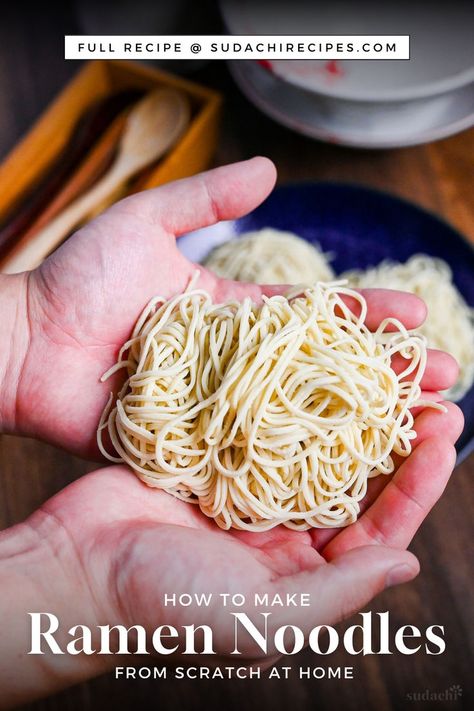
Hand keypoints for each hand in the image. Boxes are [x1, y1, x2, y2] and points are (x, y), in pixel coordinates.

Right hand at [0, 389, 460, 706]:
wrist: (78, 569)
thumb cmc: (167, 603)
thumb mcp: (261, 612)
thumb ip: (337, 591)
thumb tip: (407, 564)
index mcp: (301, 572)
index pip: (378, 527)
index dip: (417, 483)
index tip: (446, 434)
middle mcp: (282, 530)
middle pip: (354, 478)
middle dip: (395, 437)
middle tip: (433, 391)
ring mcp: (248, 490)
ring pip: (315, 444)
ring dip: (351, 410)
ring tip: (386, 370)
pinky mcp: (214, 457)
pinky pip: (266, 423)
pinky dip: (294, 397)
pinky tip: (319, 366)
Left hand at [1, 157, 460, 459]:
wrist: (25, 344)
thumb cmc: (77, 281)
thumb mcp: (144, 222)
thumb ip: (205, 197)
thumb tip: (273, 171)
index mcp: (234, 315)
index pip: (315, 317)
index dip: (366, 317)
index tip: (417, 317)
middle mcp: (237, 365)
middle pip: (322, 371)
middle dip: (383, 373)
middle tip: (443, 378)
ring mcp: (218, 408)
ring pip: (301, 416)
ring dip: (359, 421)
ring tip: (419, 423)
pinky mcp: (193, 447)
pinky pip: (253, 457)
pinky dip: (299, 464)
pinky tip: (349, 471)